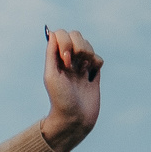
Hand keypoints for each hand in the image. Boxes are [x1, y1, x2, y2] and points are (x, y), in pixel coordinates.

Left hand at [40, 26, 101, 151]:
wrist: (74, 119)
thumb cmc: (60, 99)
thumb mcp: (51, 76)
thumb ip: (51, 54)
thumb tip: (52, 33)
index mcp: (54, 59)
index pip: (61, 34)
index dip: (65, 42)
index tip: (65, 61)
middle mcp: (67, 60)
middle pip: (77, 35)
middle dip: (78, 45)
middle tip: (73, 64)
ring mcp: (81, 66)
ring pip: (88, 46)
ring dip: (88, 54)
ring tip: (83, 70)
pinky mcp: (93, 74)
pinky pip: (99, 59)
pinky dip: (97, 63)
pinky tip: (92, 75)